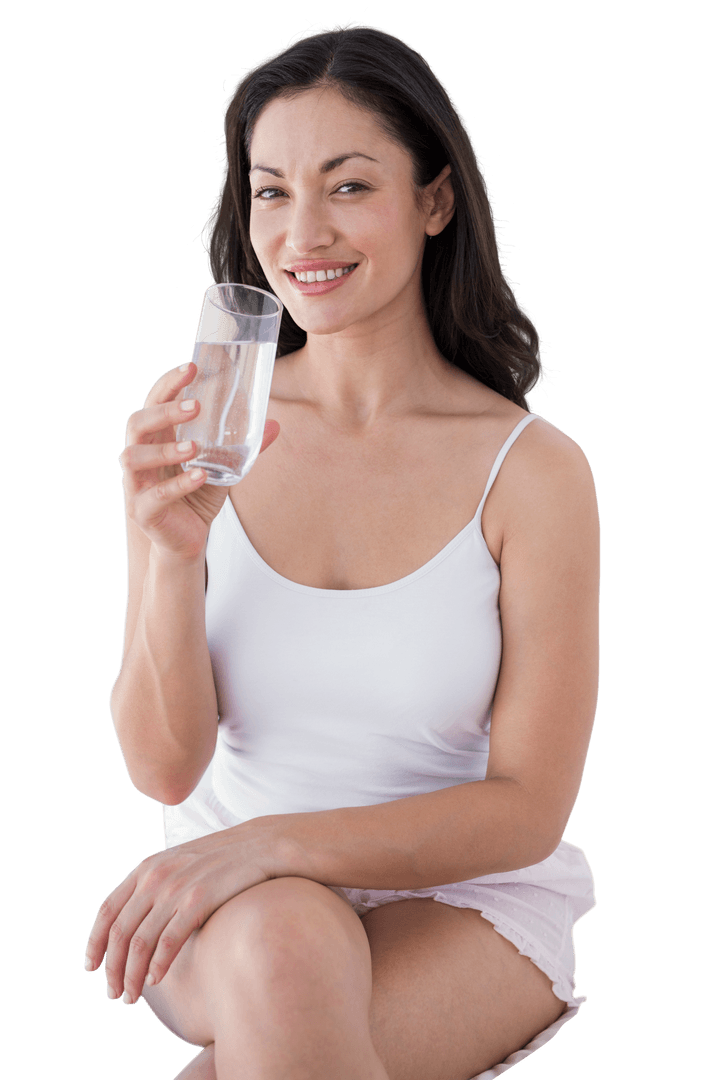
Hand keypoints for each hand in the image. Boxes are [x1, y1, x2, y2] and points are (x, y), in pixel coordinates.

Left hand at [84, 820, 284, 1003]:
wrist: (260, 846)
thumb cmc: (220, 861)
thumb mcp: (178, 864)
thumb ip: (154, 886)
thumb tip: (133, 925)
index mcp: (146, 867)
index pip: (107, 910)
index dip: (94, 942)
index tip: (90, 967)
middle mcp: (155, 877)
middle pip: (120, 933)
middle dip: (112, 969)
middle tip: (113, 993)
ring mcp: (176, 888)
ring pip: (140, 943)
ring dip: (131, 975)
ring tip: (131, 996)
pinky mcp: (198, 900)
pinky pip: (169, 942)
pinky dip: (158, 965)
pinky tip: (155, 979)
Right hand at [119, 361, 280, 560]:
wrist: (187, 540)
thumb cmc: (197, 495)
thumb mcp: (224, 469)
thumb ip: (244, 448)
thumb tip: (275, 424)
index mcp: (156, 437)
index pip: (154, 401)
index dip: (169, 383)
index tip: (191, 367)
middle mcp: (139, 455)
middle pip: (137, 423)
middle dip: (164, 411)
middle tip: (195, 406)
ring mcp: (136, 484)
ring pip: (134, 457)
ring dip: (165, 450)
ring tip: (194, 447)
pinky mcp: (142, 511)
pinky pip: (155, 495)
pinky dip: (179, 485)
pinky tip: (200, 476)